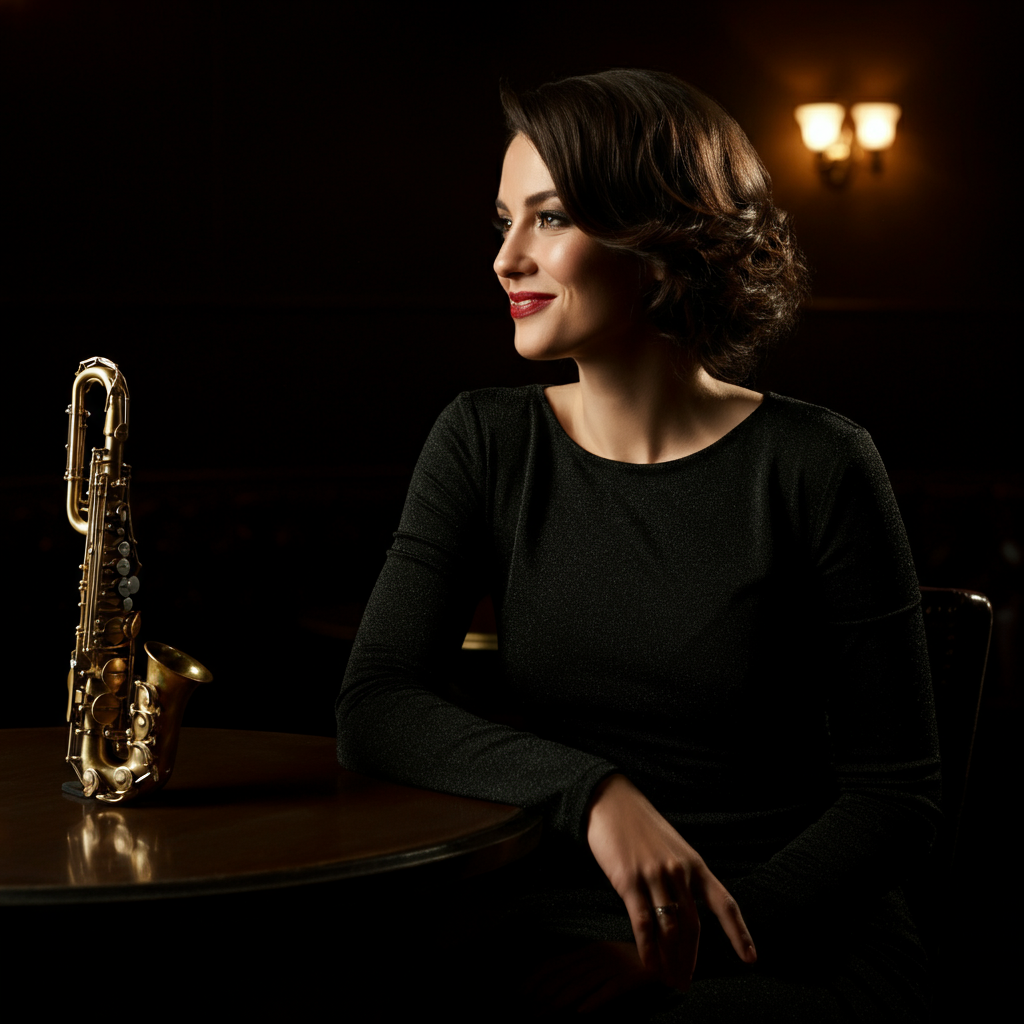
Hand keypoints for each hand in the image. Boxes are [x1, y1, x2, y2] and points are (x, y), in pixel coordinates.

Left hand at [522, 939, 661, 1014]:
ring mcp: (612, 966)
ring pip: (580, 985)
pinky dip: (594, 1001)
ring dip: (559, 1002)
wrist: (664, 957)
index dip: (534, 978)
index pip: (554, 963)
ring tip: (542, 1016)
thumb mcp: (601, 961)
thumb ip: (580, 971)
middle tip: (524, 1012)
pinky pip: (609, 991)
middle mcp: (596, 955)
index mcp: (587, 950)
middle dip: (541, 995)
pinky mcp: (628, 978)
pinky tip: (581, 1013)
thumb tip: (553, 987)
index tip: (517, 994)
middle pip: (563, 976)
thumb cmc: (628, 963)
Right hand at [585, 773, 756, 990]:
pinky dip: (648, 949)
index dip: (739, 933)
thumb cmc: (640, 827)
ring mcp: (655, 876)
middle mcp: (679, 871)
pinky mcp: (629, 880)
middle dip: (690, 959)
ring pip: (670, 928)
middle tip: (684, 982)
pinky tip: (649, 965)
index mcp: (695, 864)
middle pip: (693, 927)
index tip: (750, 959)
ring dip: (670, 959)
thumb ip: (682, 878)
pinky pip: (642, 923)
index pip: (724, 903)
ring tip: (667, 979)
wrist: (611, 802)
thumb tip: (684, 916)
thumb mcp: (672, 848)